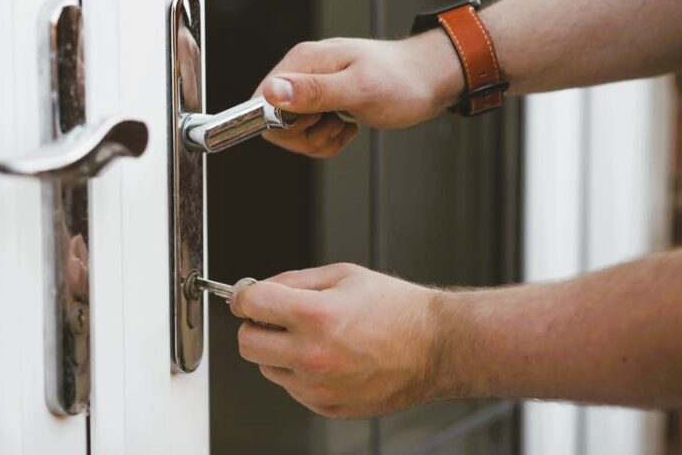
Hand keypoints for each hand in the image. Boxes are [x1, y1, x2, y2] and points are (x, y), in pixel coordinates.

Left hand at [230, 263, 453, 417]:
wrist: (435, 346)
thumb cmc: (396, 309)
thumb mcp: (343, 274)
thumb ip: (294, 280)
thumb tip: (258, 289)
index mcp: (315, 315)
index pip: (250, 304)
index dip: (245, 296)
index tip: (249, 296)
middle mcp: (313, 355)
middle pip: (246, 343)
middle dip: (255, 326)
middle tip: (273, 317)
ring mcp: (318, 386)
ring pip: (266, 368)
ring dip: (278, 351)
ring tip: (313, 337)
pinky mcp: (327, 406)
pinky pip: (292, 388)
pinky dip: (299, 372)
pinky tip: (328, 356)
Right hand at [255, 32, 462, 156]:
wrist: (431, 80)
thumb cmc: (402, 81)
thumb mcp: (358, 90)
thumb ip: (313, 91)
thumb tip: (272, 93)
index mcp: (303, 62)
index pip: (261, 102)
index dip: (282, 124)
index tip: (313, 123)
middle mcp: (303, 71)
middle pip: (274, 121)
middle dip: (304, 136)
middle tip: (335, 124)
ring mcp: (312, 87)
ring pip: (292, 132)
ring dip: (319, 140)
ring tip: (345, 124)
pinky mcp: (323, 102)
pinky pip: (310, 134)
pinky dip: (329, 140)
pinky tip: (349, 126)